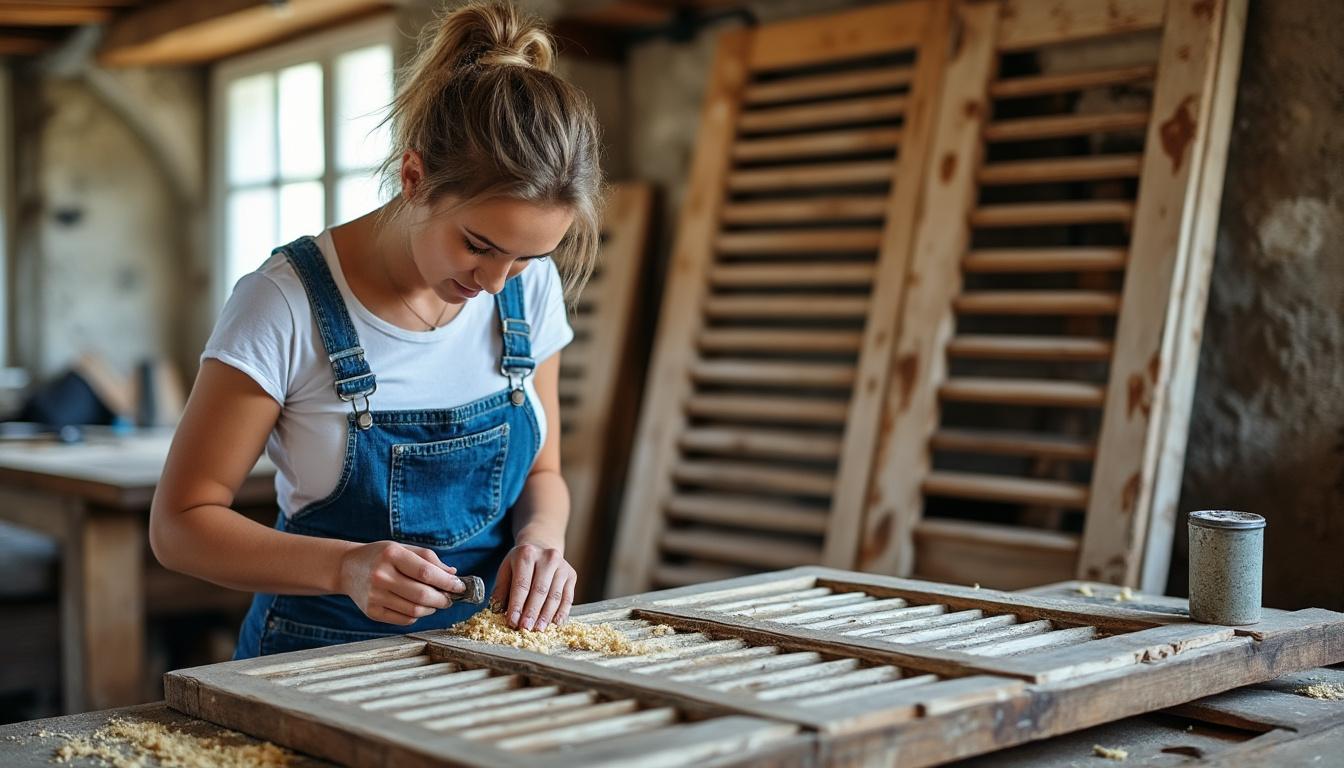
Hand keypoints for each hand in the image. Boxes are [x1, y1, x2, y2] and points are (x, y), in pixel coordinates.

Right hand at [339, 541, 463, 625]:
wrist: (347, 568)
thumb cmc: (381, 556)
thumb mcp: (403, 548)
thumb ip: (428, 559)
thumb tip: (452, 574)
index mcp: (391, 555)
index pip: (426, 572)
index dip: (447, 582)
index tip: (460, 586)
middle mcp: (380, 576)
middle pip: (422, 595)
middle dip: (443, 599)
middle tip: (450, 598)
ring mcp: (374, 596)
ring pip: (414, 611)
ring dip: (431, 609)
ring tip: (435, 602)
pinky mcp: (371, 612)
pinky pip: (403, 619)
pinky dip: (417, 616)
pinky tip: (418, 607)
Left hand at [491, 542, 575, 630]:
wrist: (541, 549)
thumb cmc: (520, 565)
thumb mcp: (506, 571)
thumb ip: (501, 590)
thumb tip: (496, 611)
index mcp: (527, 554)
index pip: (522, 584)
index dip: (517, 605)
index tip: (512, 622)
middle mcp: (547, 557)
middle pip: (540, 590)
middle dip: (532, 612)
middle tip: (525, 628)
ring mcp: (562, 566)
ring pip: (555, 596)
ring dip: (546, 615)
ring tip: (538, 629)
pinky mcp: (572, 575)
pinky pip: (567, 598)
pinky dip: (561, 612)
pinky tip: (554, 623)